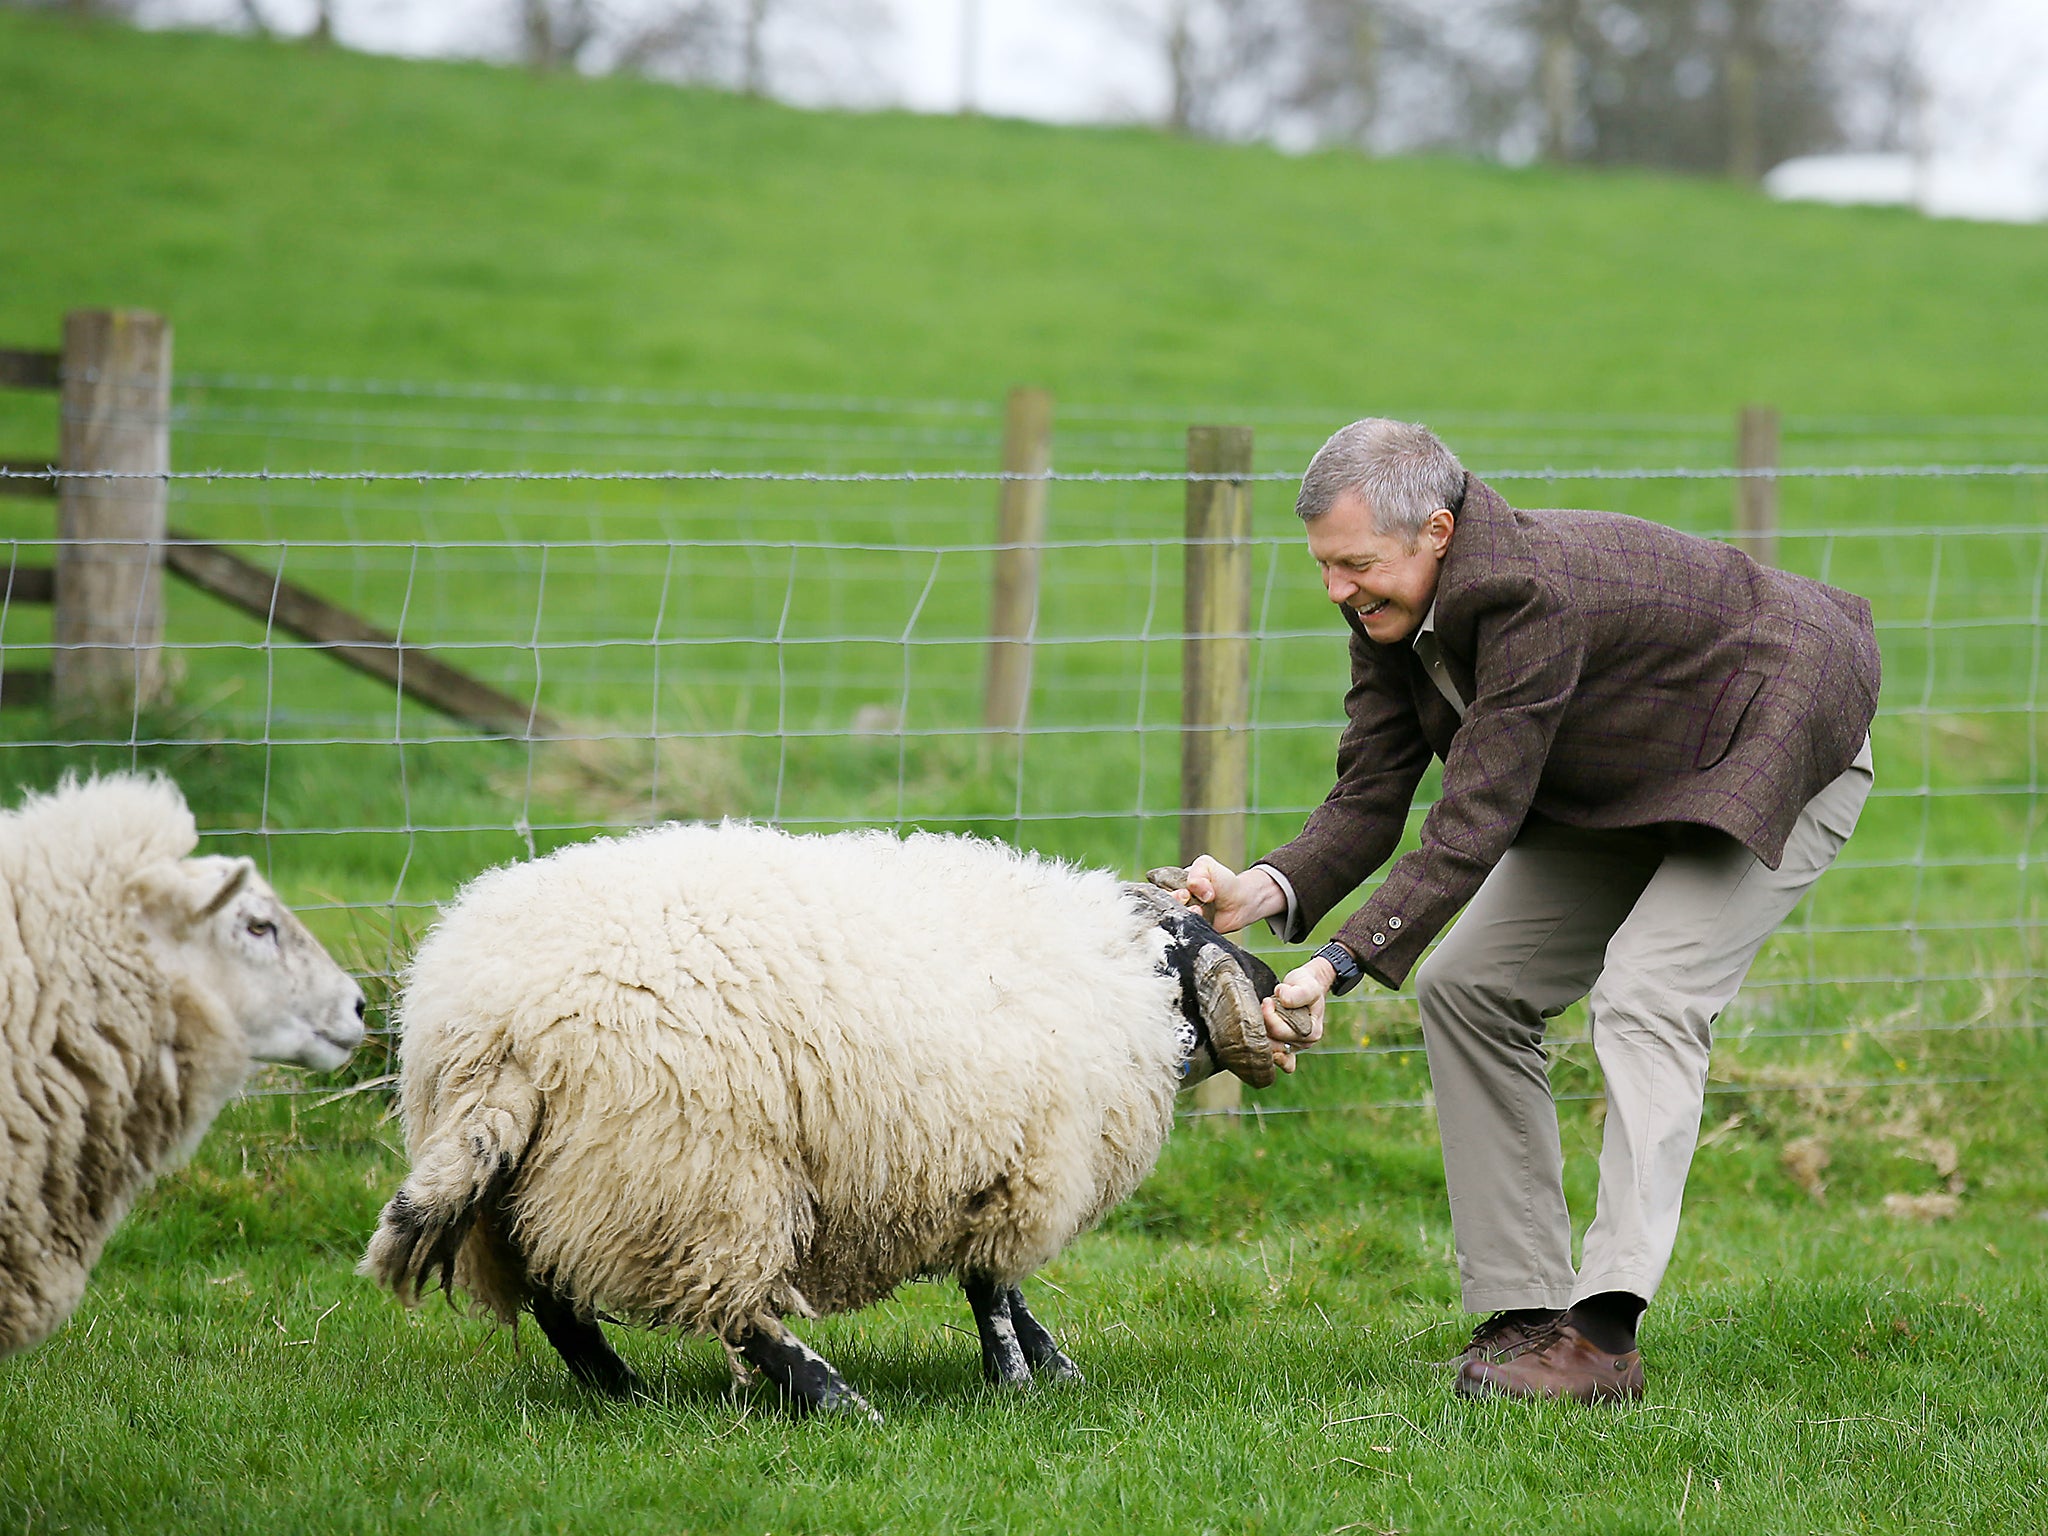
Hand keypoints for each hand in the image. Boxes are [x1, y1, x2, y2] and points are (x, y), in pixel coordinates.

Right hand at [1166, 854, 1281, 935]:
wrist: (1241, 901)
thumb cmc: (1223, 881)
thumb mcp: (1207, 865)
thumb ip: (1197, 872)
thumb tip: (1193, 889)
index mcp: (1174, 884)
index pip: (1158, 890)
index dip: (1166, 892)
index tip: (1183, 891)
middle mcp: (1176, 901)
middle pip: (1163, 905)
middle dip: (1174, 901)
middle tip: (1186, 897)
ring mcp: (1184, 916)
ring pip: (1174, 919)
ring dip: (1185, 913)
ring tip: (1198, 909)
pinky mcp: (1192, 930)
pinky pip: (1186, 931)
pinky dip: (1192, 925)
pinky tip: (1202, 917)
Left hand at [1261, 959, 1328, 1073]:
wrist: (1304, 986)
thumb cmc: (1307, 986)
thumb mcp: (1307, 986)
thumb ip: (1297, 993)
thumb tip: (1283, 999)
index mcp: (1311, 1033)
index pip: (1282, 1032)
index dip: (1270, 1017)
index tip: (1268, 1000)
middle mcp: (1302, 1044)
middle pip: (1273, 1043)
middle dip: (1262, 1024)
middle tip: (1262, 1005)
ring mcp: (1290, 1046)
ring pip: (1268, 1049)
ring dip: (1258, 1033)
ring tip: (1259, 1014)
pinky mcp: (1280, 1044)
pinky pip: (1270, 1056)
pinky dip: (1260, 1049)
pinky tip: (1252, 1039)